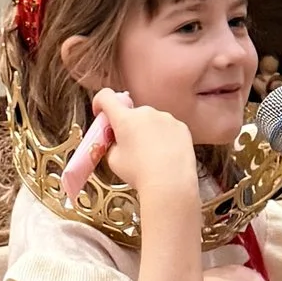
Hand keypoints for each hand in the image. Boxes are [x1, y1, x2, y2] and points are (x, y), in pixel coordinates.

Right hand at [90, 88, 197, 207]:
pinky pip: (168, 128)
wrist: (170, 184)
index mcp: (125, 118)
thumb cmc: (139, 174)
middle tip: (130, 147)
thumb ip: (111, 144)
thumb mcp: (113, 160)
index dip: (100, 102)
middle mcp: (146, 112)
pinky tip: (166, 155)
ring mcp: (166, 117)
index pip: (106, 96)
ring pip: (151, 121)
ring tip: (152, 156)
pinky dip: (164, 137)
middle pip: (131, 113)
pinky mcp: (181, 126)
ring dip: (147, 131)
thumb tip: (115, 139)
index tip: (101, 113)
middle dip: (128, 125)